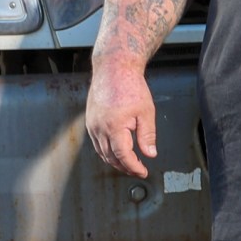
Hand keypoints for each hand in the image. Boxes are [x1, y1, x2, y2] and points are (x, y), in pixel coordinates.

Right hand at [85, 62, 156, 177]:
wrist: (113, 68)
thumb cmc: (130, 85)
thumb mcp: (146, 111)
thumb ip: (147, 135)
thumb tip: (150, 153)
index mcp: (114, 126)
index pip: (123, 156)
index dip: (133, 167)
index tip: (143, 171)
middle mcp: (99, 128)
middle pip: (110, 157)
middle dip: (124, 167)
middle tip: (137, 170)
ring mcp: (92, 124)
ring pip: (101, 152)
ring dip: (114, 161)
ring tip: (128, 164)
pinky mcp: (90, 121)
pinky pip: (96, 143)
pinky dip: (106, 151)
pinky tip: (115, 151)